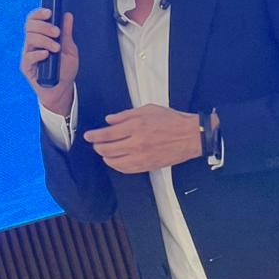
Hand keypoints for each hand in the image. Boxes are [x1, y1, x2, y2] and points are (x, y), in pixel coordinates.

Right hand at [20, 8, 78, 115]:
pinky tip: (46, 55)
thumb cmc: (65, 69)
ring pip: (30, 38)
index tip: (49, 12)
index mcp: (42, 36)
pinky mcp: (27, 67)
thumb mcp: (70, 49)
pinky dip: (38, 53)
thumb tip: (67, 15)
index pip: (34, 20)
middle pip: (30, 26)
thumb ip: (67, 33)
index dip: (39, 13)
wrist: (63, 88)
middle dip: (44, 26)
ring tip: (56, 48)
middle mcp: (33, 43)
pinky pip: (28, 56)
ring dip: (45, 40)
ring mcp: (28, 54)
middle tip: (57, 33)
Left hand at [84, 105, 201, 173]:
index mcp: (136, 126)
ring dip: (105, 156)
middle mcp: (136, 143)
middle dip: (97, 146)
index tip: (88, 135)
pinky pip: (125, 169)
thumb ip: (126, 114)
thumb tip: (109, 120)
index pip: (107, 134)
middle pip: (107, 149)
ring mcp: (141, 157)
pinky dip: (116, 165)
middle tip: (95, 143)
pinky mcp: (146, 166)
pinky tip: (115, 160)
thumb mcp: (148, 109)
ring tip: (104, 151)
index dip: (94, 135)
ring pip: (113, 161)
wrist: (190, 136)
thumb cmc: (172, 120)